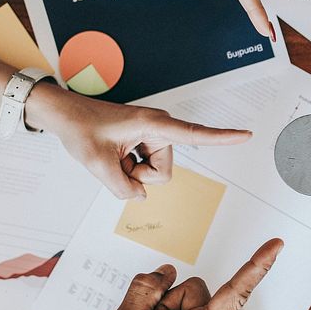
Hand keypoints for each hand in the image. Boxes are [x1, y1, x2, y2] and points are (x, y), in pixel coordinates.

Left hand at [26, 83, 250, 199]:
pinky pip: (143, 169)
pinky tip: (112, 155)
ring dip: (130, 172)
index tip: (247, 135)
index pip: (195, 134)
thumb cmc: (80, 127)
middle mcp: (158, 129)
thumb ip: (122, 188)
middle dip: (138, 175)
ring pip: (154, 174)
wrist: (63, 115)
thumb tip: (139, 195)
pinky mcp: (143, 143)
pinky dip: (126, 169)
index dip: (223, 137)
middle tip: (113, 159)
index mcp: (154, 124)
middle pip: (163, 172)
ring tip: (111, 155)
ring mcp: (151, 137)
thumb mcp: (96, 163)